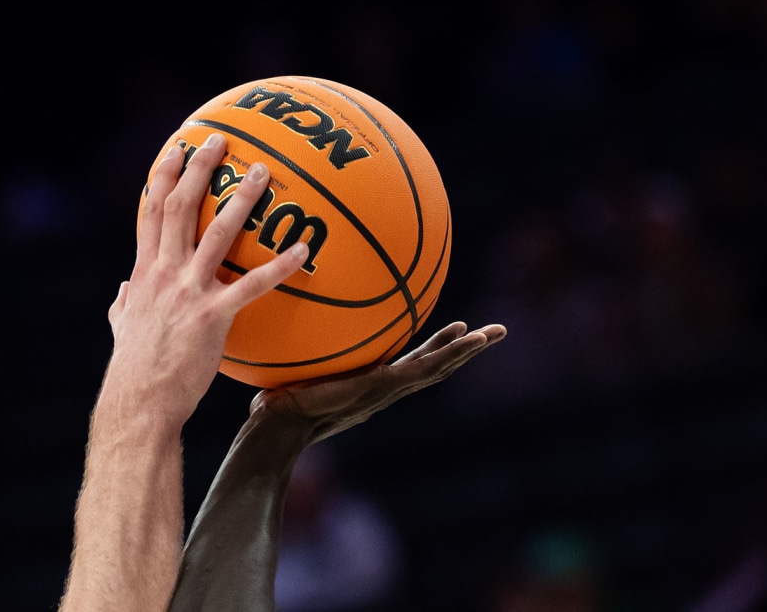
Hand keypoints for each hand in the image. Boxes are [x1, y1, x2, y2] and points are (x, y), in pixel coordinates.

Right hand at [102, 134, 308, 425]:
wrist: (141, 400)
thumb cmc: (135, 368)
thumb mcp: (122, 329)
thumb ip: (123, 306)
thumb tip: (122, 293)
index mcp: (145, 272)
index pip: (151, 212)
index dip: (164, 177)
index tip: (177, 150)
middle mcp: (164, 273)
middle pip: (180, 207)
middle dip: (199, 169)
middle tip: (220, 140)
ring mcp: (188, 292)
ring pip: (217, 232)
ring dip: (242, 199)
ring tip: (264, 173)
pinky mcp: (212, 316)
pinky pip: (253, 285)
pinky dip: (280, 266)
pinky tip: (304, 251)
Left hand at [251, 322, 505, 442]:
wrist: (276, 434)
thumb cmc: (273, 409)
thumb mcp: (291, 376)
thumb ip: (296, 360)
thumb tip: (280, 333)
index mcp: (369, 387)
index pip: (407, 366)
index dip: (431, 350)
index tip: (450, 330)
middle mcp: (384, 391)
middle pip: (432, 367)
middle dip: (460, 350)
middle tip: (490, 332)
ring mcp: (387, 391)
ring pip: (437, 367)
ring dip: (466, 350)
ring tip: (493, 333)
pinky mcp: (383, 388)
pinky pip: (424, 367)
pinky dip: (451, 353)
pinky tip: (469, 337)